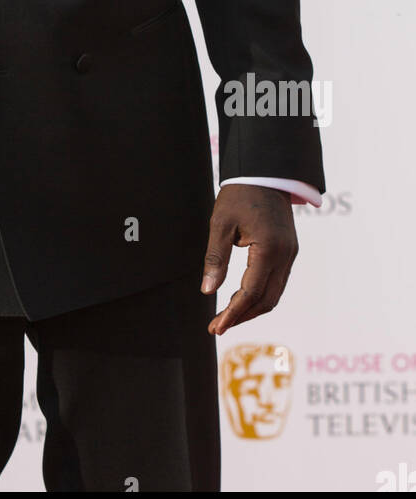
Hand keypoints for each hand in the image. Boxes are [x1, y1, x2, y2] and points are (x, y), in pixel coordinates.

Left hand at [200, 185, 297, 335]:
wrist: (265, 172)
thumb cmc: (240, 194)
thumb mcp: (220, 224)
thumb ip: (215, 259)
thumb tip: (207, 291)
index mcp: (268, 248)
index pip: (251, 292)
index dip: (233, 312)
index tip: (216, 326)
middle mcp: (285, 255)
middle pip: (266, 300)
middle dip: (242, 316)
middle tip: (218, 326)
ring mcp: (290, 254)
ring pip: (274, 294)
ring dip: (252, 309)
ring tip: (228, 317)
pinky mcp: (289, 251)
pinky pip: (277, 282)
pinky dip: (260, 295)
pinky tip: (243, 299)